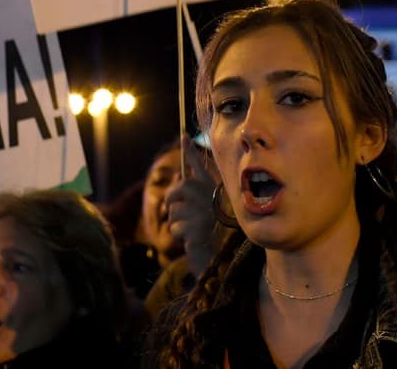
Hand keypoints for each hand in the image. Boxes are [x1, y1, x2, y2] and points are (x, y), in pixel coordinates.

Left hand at [166, 136, 216, 275]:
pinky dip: (179, 236)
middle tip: (175, 211)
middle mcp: (210, 197)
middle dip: (171, 200)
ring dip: (176, 223)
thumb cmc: (213, 235)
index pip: (200, 166)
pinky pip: (175, 228)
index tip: (183, 135)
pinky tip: (191, 240)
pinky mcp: (196, 228)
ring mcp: (204, 212)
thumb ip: (192, 195)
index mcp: (214, 191)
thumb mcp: (204, 212)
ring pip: (173, 210)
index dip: (190, 151)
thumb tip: (176, 178)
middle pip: (178, 188)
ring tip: (191, 230)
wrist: (224, 260)